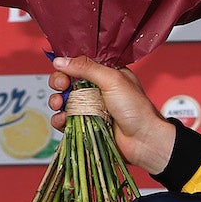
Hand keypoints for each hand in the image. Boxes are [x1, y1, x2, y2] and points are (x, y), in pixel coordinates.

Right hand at [48, 57, 175, 174]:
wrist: (144, 141)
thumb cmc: (136, 109)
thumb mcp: (112, 80)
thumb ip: (86, 67)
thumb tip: (60, 60)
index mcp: (106, 74)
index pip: (80, 65)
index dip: (67, 66)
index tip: (61, 69)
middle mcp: (97, 90)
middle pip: (68, 82)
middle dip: (59, 83)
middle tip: (61, 86)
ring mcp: (91, 108)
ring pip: (64, 101)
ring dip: (56, 101)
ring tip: (59, 104)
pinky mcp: (86, 125)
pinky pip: (66, 120)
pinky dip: (60, 120)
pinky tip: (63, 120)